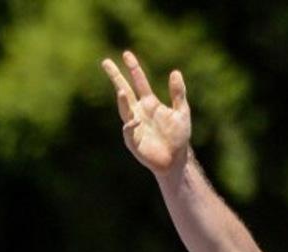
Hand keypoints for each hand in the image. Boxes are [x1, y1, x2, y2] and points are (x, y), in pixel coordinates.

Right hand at [101, 51, 190, 174]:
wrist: (176, 160)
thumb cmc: (178, 137)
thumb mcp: (182, 112)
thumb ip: (178, 94)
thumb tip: (175, 72)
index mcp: (149, 104)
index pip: (139, 82)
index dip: (134, 69)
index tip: (126, 54)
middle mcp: (138, 111)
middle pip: (124, 91)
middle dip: (116, 77)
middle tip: (106, 62)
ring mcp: (134, 125)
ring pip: (124, 110)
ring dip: (122, 101)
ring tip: (121, 91)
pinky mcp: (133, 141)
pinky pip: (129, 131)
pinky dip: (131, 125)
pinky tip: (135, 120)